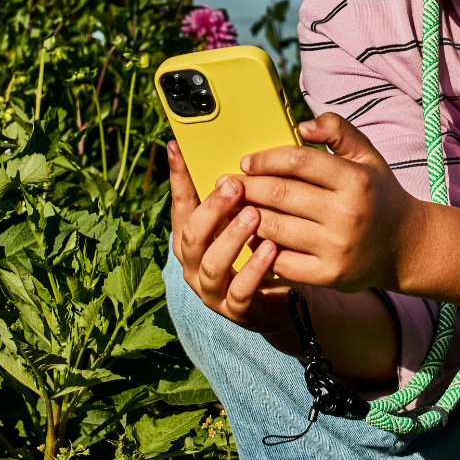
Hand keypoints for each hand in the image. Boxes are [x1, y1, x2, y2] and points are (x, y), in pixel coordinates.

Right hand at [167, 141, 291, 335]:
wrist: (281, 301)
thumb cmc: (259, 252)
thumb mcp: (246, 220)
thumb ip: (237, 195)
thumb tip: (239, 153)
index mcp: (193, 239)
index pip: (181, 205)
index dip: (178, 178)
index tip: (177, 148)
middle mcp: (194, 265)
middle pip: (191, 236)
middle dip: (212, 209)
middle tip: (234, 186)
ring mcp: (212, 291)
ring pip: (212, 265)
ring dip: (232, 238)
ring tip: (254, 215)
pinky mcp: (237, 311)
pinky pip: (241, 291)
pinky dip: (254, 269)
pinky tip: (271, 249)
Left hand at [235, 112, 418, 292]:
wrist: (404, 246)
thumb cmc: (378, 195)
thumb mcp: (367, 156)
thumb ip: (337, 130)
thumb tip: (302, 125)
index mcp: (356, 180)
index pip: (298, 161)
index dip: (266, 159)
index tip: (247, 163)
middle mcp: (348, 214)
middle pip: (279, 195)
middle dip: (247, 187)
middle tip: (229, 184)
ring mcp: (337, 247)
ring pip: (274, 227)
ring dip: (247, 216)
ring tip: (235, 208)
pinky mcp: (329, 275)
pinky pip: (280, 260)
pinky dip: (261, 248)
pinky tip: (253, 237)